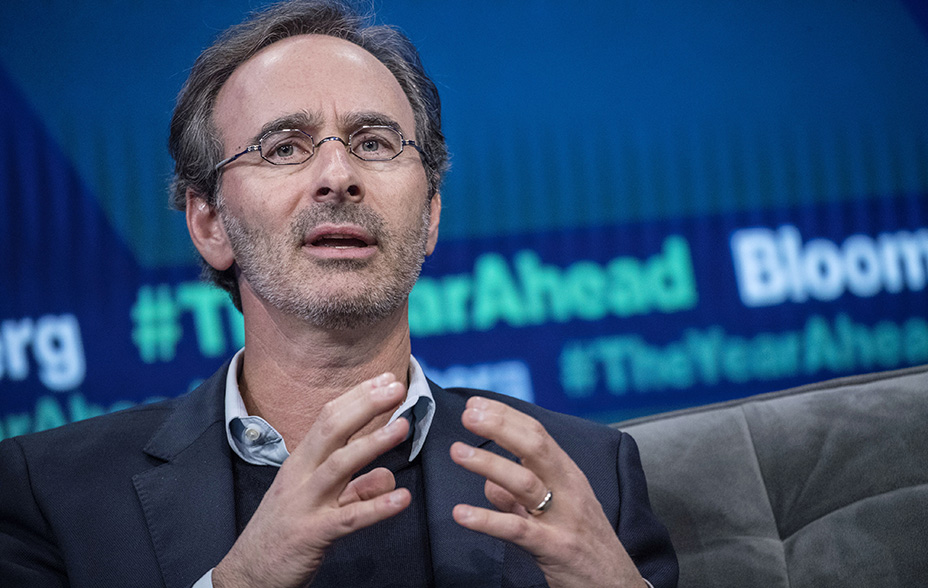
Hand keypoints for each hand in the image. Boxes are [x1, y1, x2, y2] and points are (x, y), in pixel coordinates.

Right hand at [212, 373, 410, 587]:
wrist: (248, 576)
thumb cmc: (284, 533)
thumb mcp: (319, 503)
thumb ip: (355, 489)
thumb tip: (389, 477)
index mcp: (301, 463)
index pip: (328, 417)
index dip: (359, 397)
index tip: (386, 380)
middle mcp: (300, 476)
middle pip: (332, 429)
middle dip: (366, 405)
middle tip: (398, 387)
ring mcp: (304, 503)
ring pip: (339, 465)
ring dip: (372, 443)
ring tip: (402, 427)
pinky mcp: (312, 534)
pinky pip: (349, 518)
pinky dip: (377, 507)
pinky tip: (402, 498)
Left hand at [450, 397, 643, 587]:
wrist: (616, 585)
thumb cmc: (584, 543)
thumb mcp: (556, 511)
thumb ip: (520, 496)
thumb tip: (487, 482)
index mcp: (568, 475)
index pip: (536, 434)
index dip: (505, 416)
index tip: (476, 404)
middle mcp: (568, 490)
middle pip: (534, 447)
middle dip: (500, 426)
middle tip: (469, 415)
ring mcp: (562, 518)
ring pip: (525, 482)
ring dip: (488, 464)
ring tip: (458, 452)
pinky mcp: (554, 548)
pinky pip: (517, 530)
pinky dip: (487, 520)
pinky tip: (462, 514)